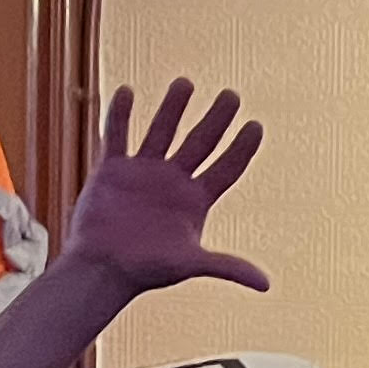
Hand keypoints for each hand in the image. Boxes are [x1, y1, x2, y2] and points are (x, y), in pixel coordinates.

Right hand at [65, 81, 269, 300]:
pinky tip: (127, 92)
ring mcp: (143, 173)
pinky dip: (120, 115)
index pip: (226, 168)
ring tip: (186, 82)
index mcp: (196, 200)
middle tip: (232, 95)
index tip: (256, 125)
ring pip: (161, 132)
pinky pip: (116, 136)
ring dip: (173, 108)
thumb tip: (266, 285)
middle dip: (216, 119)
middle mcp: (173, 181)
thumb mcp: (190, 264)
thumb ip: (226, 266)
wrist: (103, 269)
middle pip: (200, 143)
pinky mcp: (112, 170)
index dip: (242, 148)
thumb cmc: (147, 271)